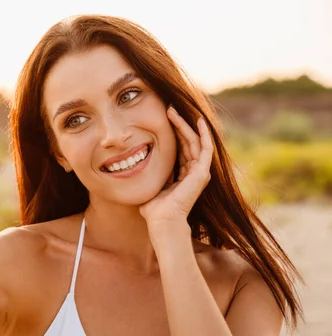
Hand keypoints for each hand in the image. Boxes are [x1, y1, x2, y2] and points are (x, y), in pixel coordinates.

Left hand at [139, 106, 213, 229]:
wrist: (162, 220)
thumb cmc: (153, 208)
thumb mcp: (151, 184)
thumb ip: (152, 174)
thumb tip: (137, 164)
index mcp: (182, 175)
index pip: (180, 148)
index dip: (173, 133)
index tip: (163, 119)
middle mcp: (193, 172)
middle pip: (188, 142)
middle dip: (178, 124)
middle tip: (168, 109)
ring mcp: (199, 172)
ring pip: (194, 141)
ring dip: (184, 125)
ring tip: (173, 111)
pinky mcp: (202, 172)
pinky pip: (206, 148)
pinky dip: (203, 134)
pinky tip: (198, 121)